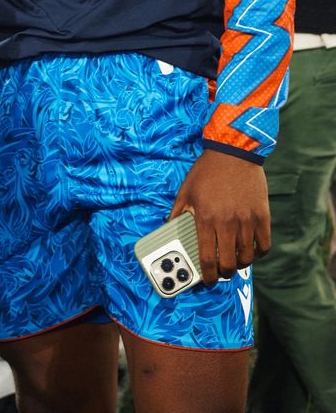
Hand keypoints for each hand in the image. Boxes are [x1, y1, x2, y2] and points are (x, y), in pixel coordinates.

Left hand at [169, 149, 270, 284]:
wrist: (233, 153)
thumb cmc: (207, 171)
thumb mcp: (186, 191)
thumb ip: (177, 212)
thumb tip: (170, 229)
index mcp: (205, 218)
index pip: (206, 258)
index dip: (206, 275)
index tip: (206, 280)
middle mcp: (227, 223)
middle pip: (228, 264)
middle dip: (223, 274)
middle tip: (221, 272)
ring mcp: (247, 220)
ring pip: (247, 257)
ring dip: (240, 264)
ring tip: (234, 261)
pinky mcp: (262, 216)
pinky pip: (264, 245)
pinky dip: (259, 253)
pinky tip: (252, 251)